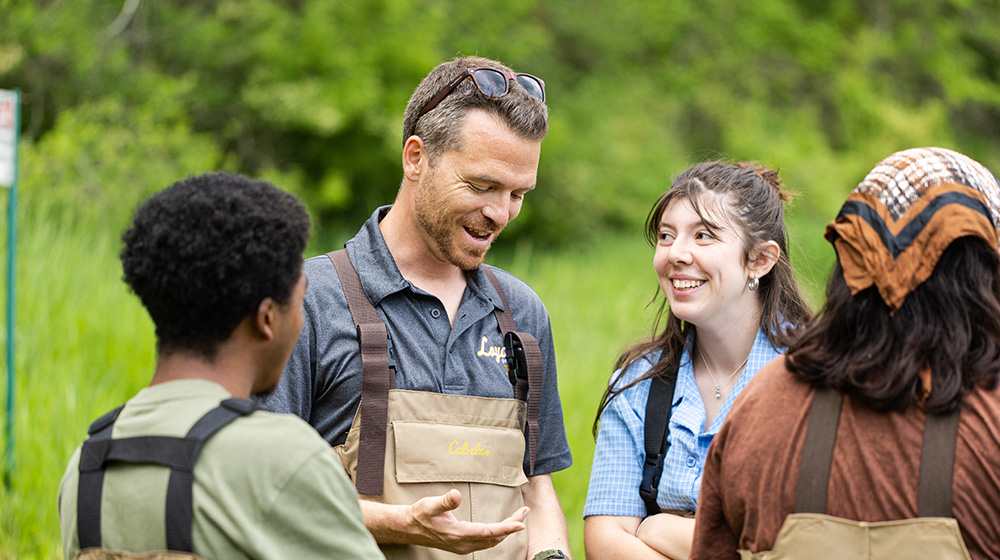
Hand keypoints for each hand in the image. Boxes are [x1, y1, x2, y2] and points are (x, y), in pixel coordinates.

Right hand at [406, 489, 529, 553]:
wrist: (410, 528)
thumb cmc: (420, 514)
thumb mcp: (429, 504)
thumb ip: (444, 501)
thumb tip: (456, 495)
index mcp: (458, 534)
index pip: (488, 532)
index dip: (506, 528)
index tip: (520, 523)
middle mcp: (463, 544)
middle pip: (494, 537)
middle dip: (512, 525)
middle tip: (525, 511)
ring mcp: (464, 547)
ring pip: (492, 541)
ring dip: (507, 530)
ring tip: (519, 516)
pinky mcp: (463, 546)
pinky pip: (486, 543)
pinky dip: (498, 534)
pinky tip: (503, 527)